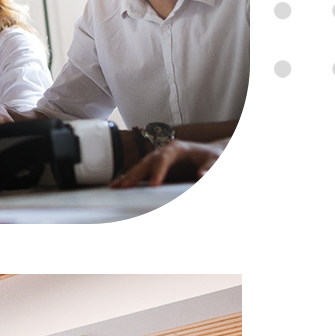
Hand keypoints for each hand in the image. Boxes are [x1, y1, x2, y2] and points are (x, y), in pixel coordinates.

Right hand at [111, 139, 234, 187]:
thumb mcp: (219, 164)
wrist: (213, 154)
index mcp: (178, 148)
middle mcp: (165, 151)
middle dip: (136, 174)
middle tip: (126, 186)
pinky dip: (130, 178)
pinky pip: (141, 172)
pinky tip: (118, 185)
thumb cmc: (216, 158)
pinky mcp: (157, 166)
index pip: (164, 159)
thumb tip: (204, 178)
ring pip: (140, 166)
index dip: (158, 172)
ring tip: (115, 187)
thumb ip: (212, 170)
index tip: (153, 186)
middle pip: (147, 161)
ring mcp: (159, 158)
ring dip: (128, 176)